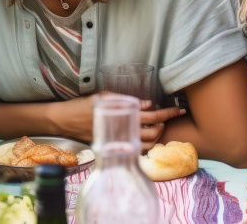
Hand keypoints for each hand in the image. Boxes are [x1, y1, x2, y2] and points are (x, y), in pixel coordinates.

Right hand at [49, 95, 185, 145]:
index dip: (168, 113)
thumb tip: (149, 105)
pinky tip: (145, 135)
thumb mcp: (105, 97)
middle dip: (165, 126)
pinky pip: (136, 150)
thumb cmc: (84, 106)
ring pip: (147, 145)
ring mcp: (120, 142)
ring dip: (156, 136)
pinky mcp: (115, 148)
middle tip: (168, 117)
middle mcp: (124, 133)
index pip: (153, 118)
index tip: (179, 109)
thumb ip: (127, 101)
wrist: (66, 121)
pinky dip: (146, 144)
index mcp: (124, 117)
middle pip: (154, 134)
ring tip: (159, 126)